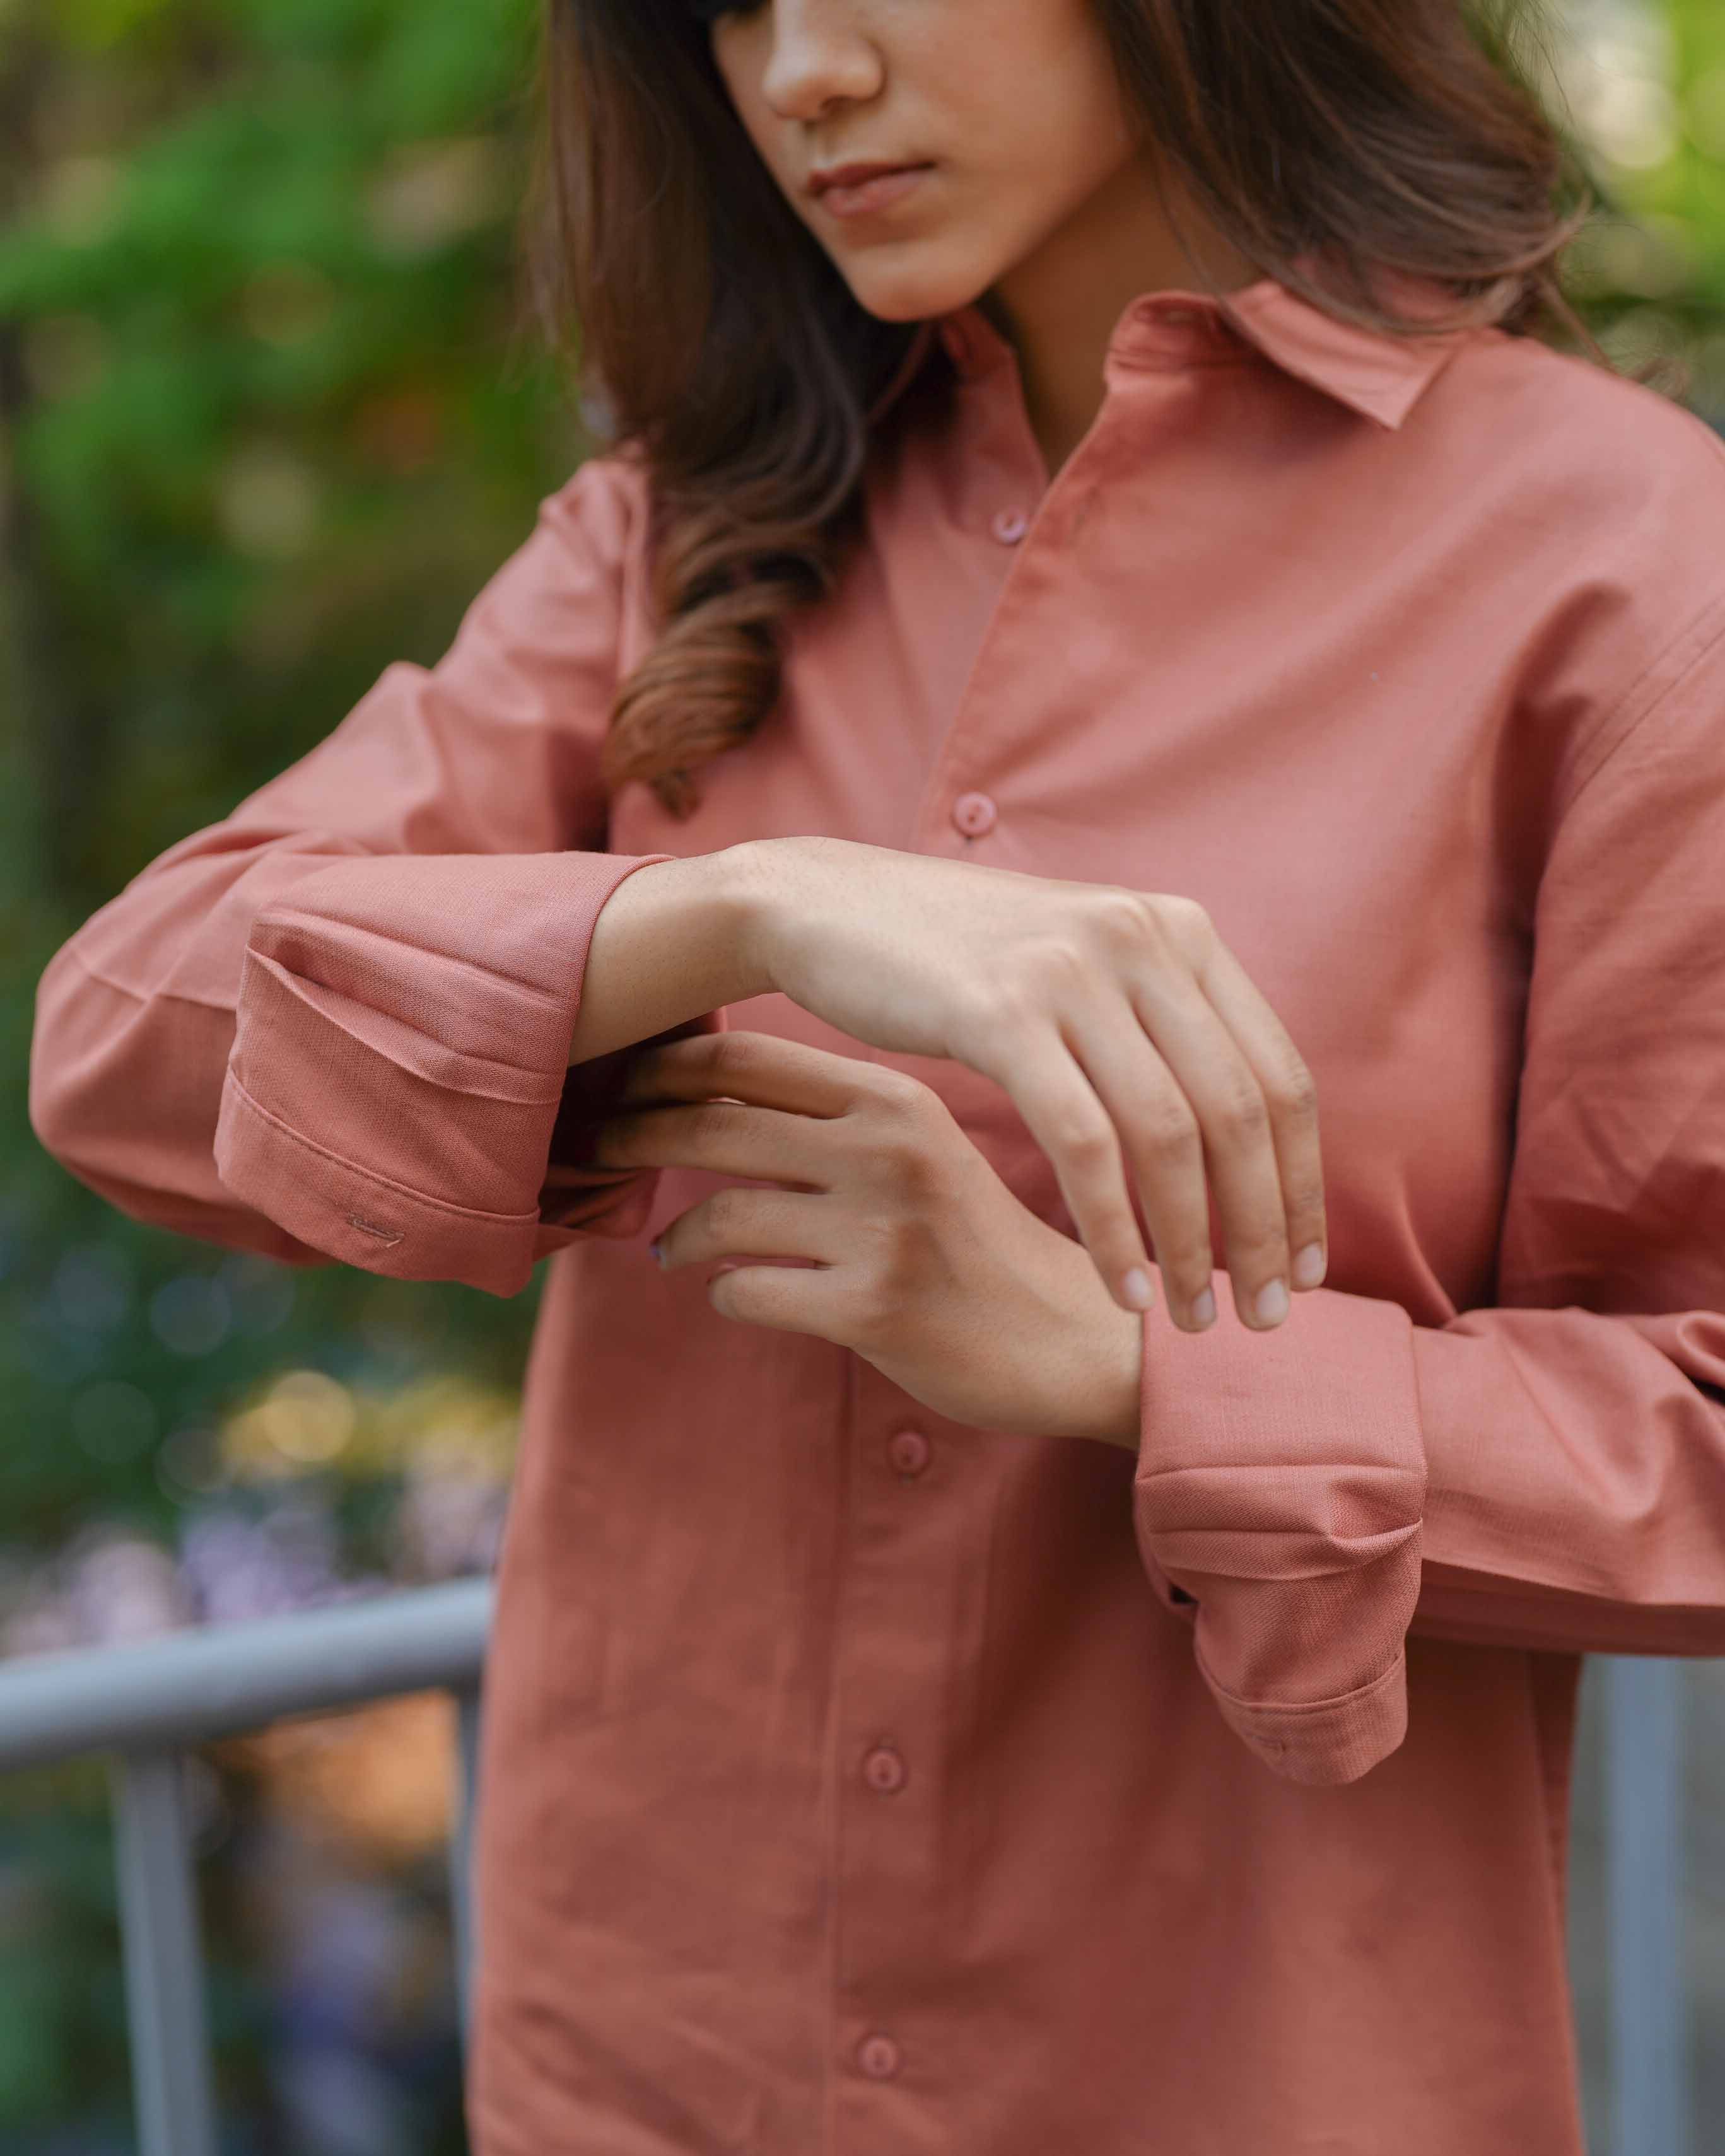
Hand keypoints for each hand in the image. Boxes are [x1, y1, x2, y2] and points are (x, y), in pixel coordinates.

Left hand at [591, 1031, 1145, 1442]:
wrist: (1078, 1337)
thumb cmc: (982, 1244)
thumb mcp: (926, 1152)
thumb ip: (839, 1121)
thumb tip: (714, 1098)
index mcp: (894, 1098)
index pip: (744, 1058)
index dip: (661, 1068)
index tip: (616, 1084)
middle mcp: (886, 1150)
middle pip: (714, 1123)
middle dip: (631, 1136)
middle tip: (593, 1152)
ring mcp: (880, 1230)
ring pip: (721, 1213)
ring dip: (674, 1235)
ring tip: (666, 1249)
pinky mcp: (873, 1309)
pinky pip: (749, 1293)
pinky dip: (725, 1295)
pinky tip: (732, 1294)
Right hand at [732, 835, 1325, 1330]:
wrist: (822, 907)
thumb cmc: (950, 961)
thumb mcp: (1077, 968)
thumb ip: (1153, 1025)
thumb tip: (1226, 1130)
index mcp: (1178, 930)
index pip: (1277, 1075)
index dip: (1302, 1184)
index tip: (1303, 1269)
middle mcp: (1141, 939)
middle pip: (1239, 1112)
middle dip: (1263, 1230)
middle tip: (1265, 1319)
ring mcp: (1072, 970)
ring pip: (1169, 1134)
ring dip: (1191, 1244)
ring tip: (1191, 1321)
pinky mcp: (1002, 1009)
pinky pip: (1084, 1143)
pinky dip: (1113, 1229)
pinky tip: (1123, 1287)